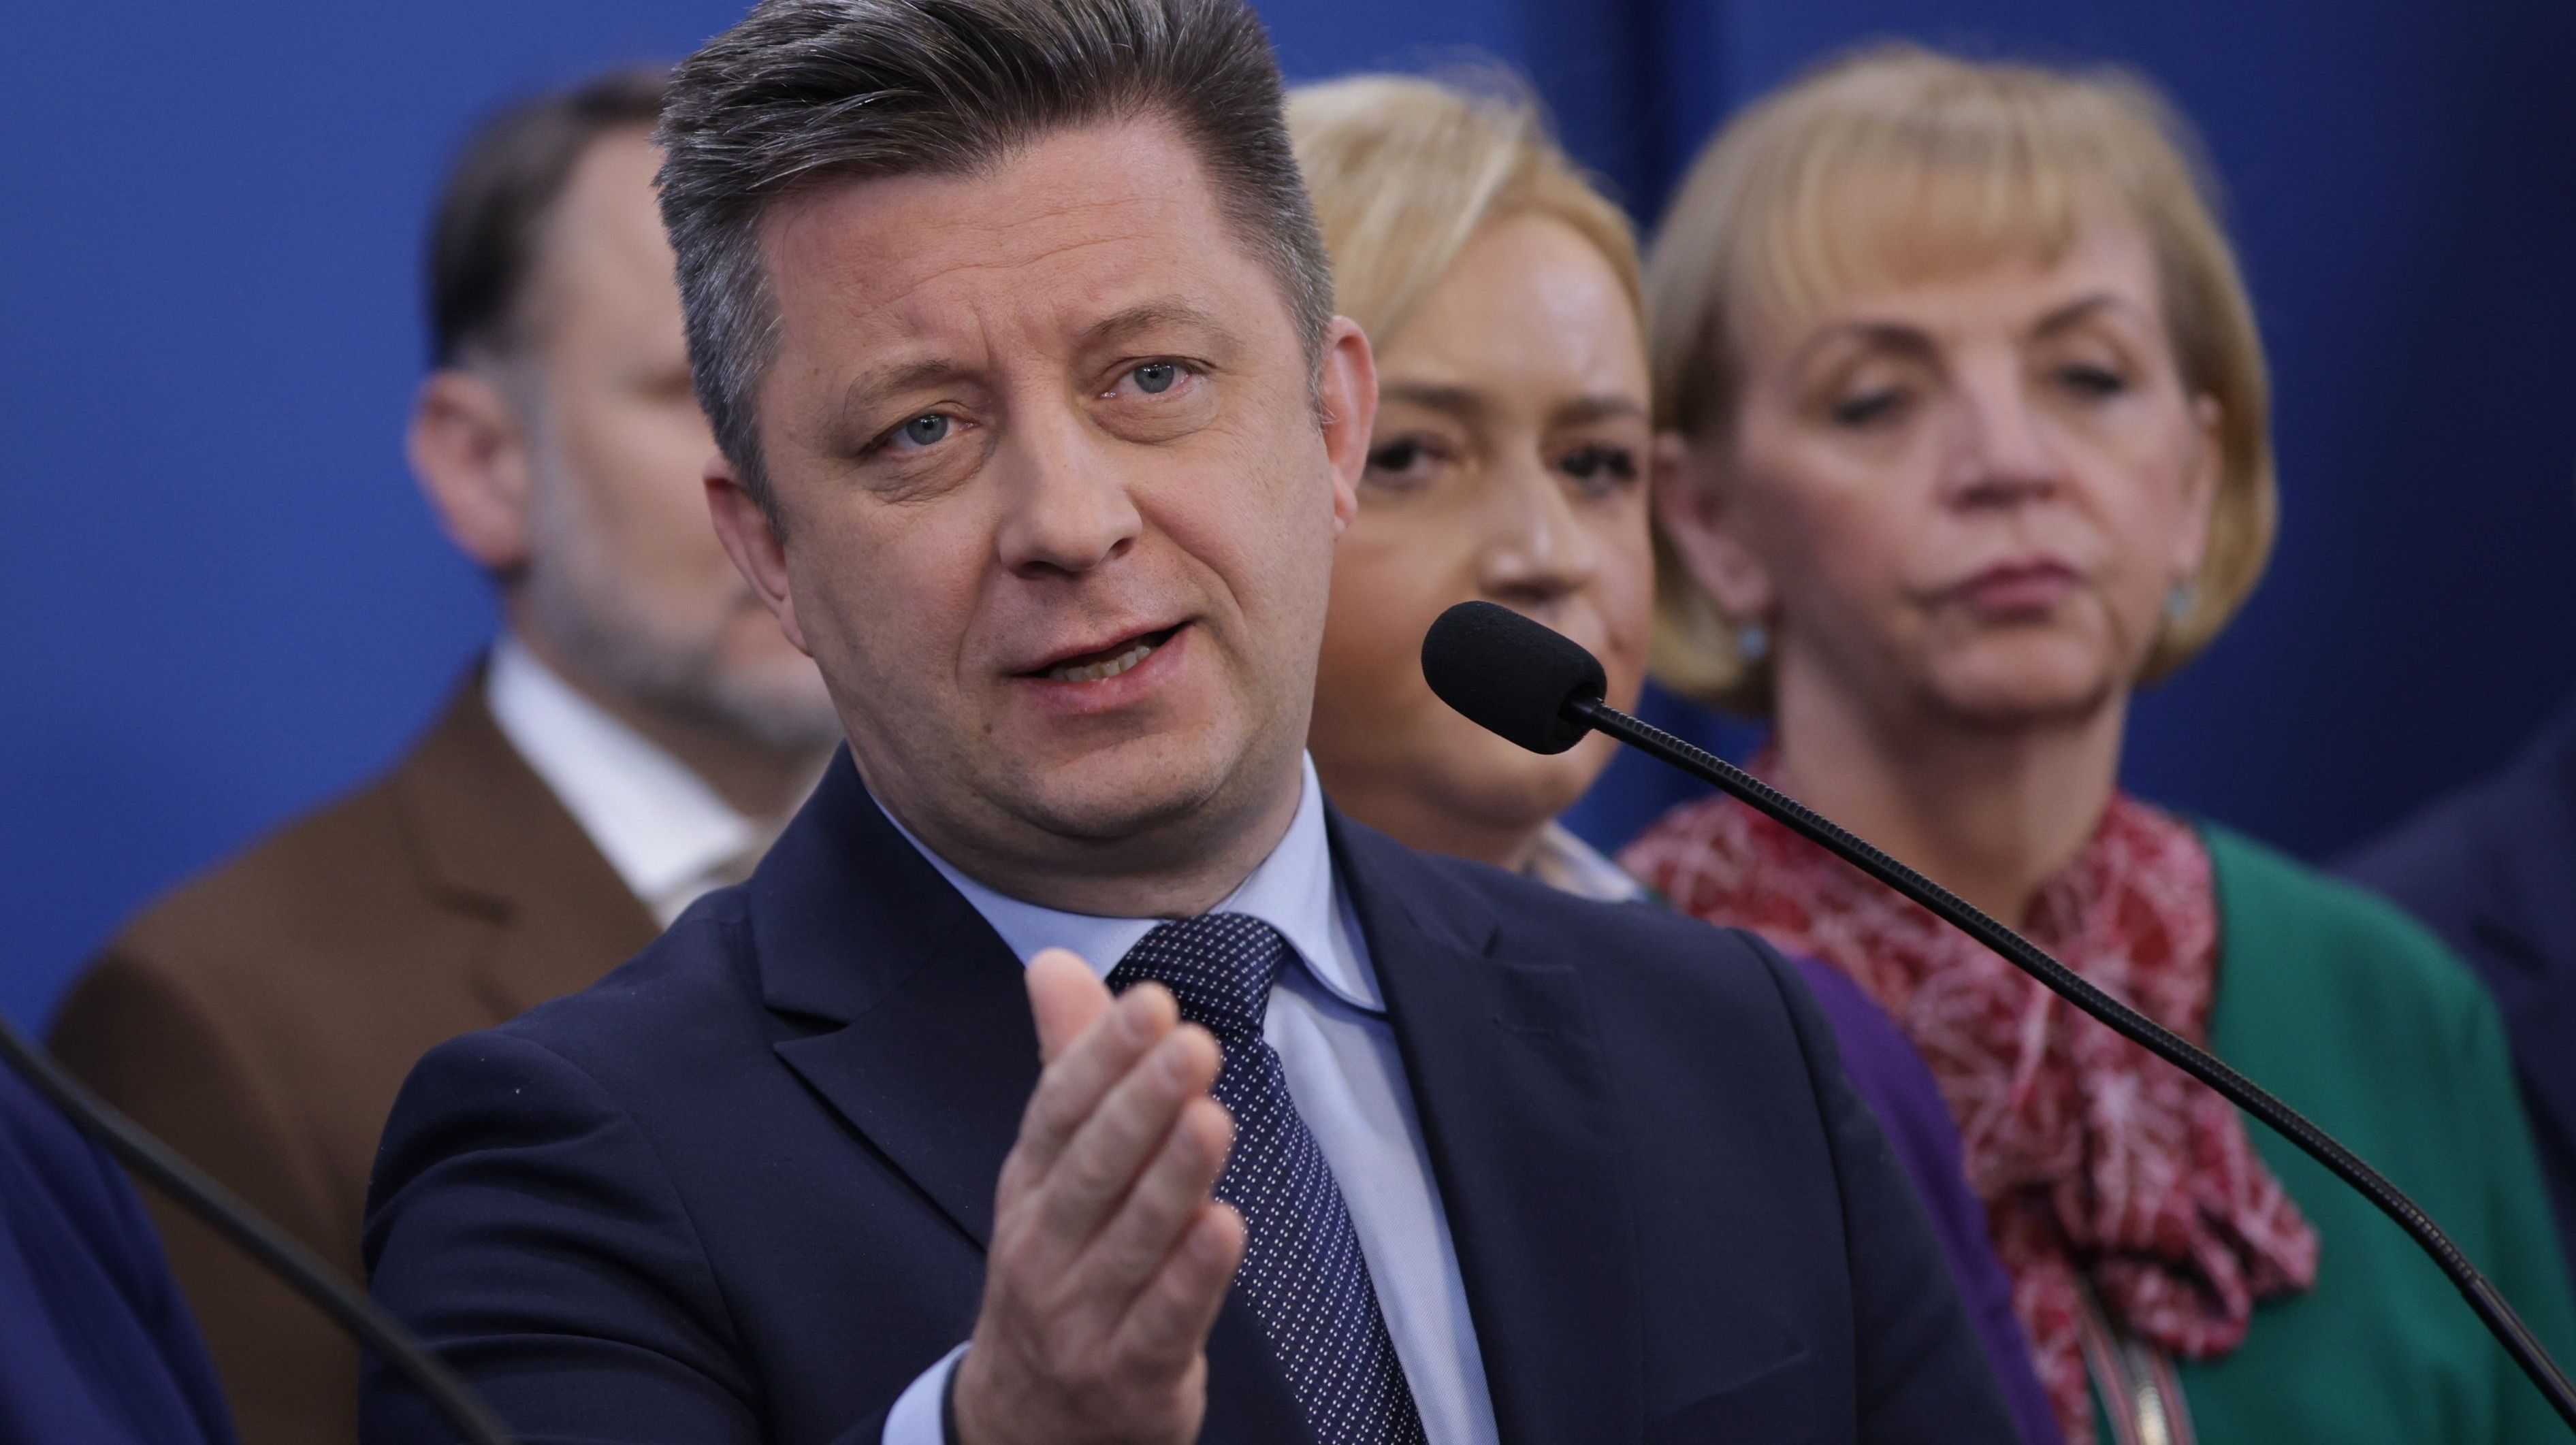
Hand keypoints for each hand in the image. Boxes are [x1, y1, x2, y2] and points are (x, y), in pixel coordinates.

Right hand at [951, 948, 1244, 1444]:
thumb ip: (1065, 1065)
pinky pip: (1163, 1321)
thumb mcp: (1047, 1173)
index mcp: (1028, 1188)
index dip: (1100, 1056)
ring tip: (1211, 1118)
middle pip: (1092, 1168)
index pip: (1058, 1112)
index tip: (1149, 1003)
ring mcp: (1081, 1316)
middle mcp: (1045, 1247)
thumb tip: (1054, 962)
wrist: (1024, 1427)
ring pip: (1131, 1240)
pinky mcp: (1130, 1375)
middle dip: (1139, 1102)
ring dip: (1173, 1179)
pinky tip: (1224, 1227)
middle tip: (1190, 1043)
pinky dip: (1193, 1277)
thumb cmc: (1054, 1272)